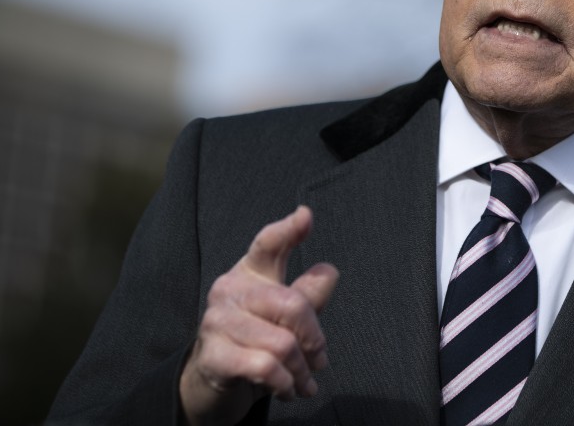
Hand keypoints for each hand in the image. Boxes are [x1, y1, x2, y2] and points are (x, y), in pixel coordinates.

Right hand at [179, 206, 339, 425]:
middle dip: (315, 340)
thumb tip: (329, 271)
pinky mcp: (213, 355)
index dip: (288, 230)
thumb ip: (307, 294)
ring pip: (283, 343)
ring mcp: (217, 322)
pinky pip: (265, 367)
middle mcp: (229, 289)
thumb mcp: (283, 316)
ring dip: (301, 370)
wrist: (212, 383)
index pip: (268, 245)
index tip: (306, 216)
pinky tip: (288, 389)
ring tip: (304, 381)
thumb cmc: (255, 339)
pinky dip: (285, 383)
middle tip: (319, 361)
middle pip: (293, 305)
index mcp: (250, 273)